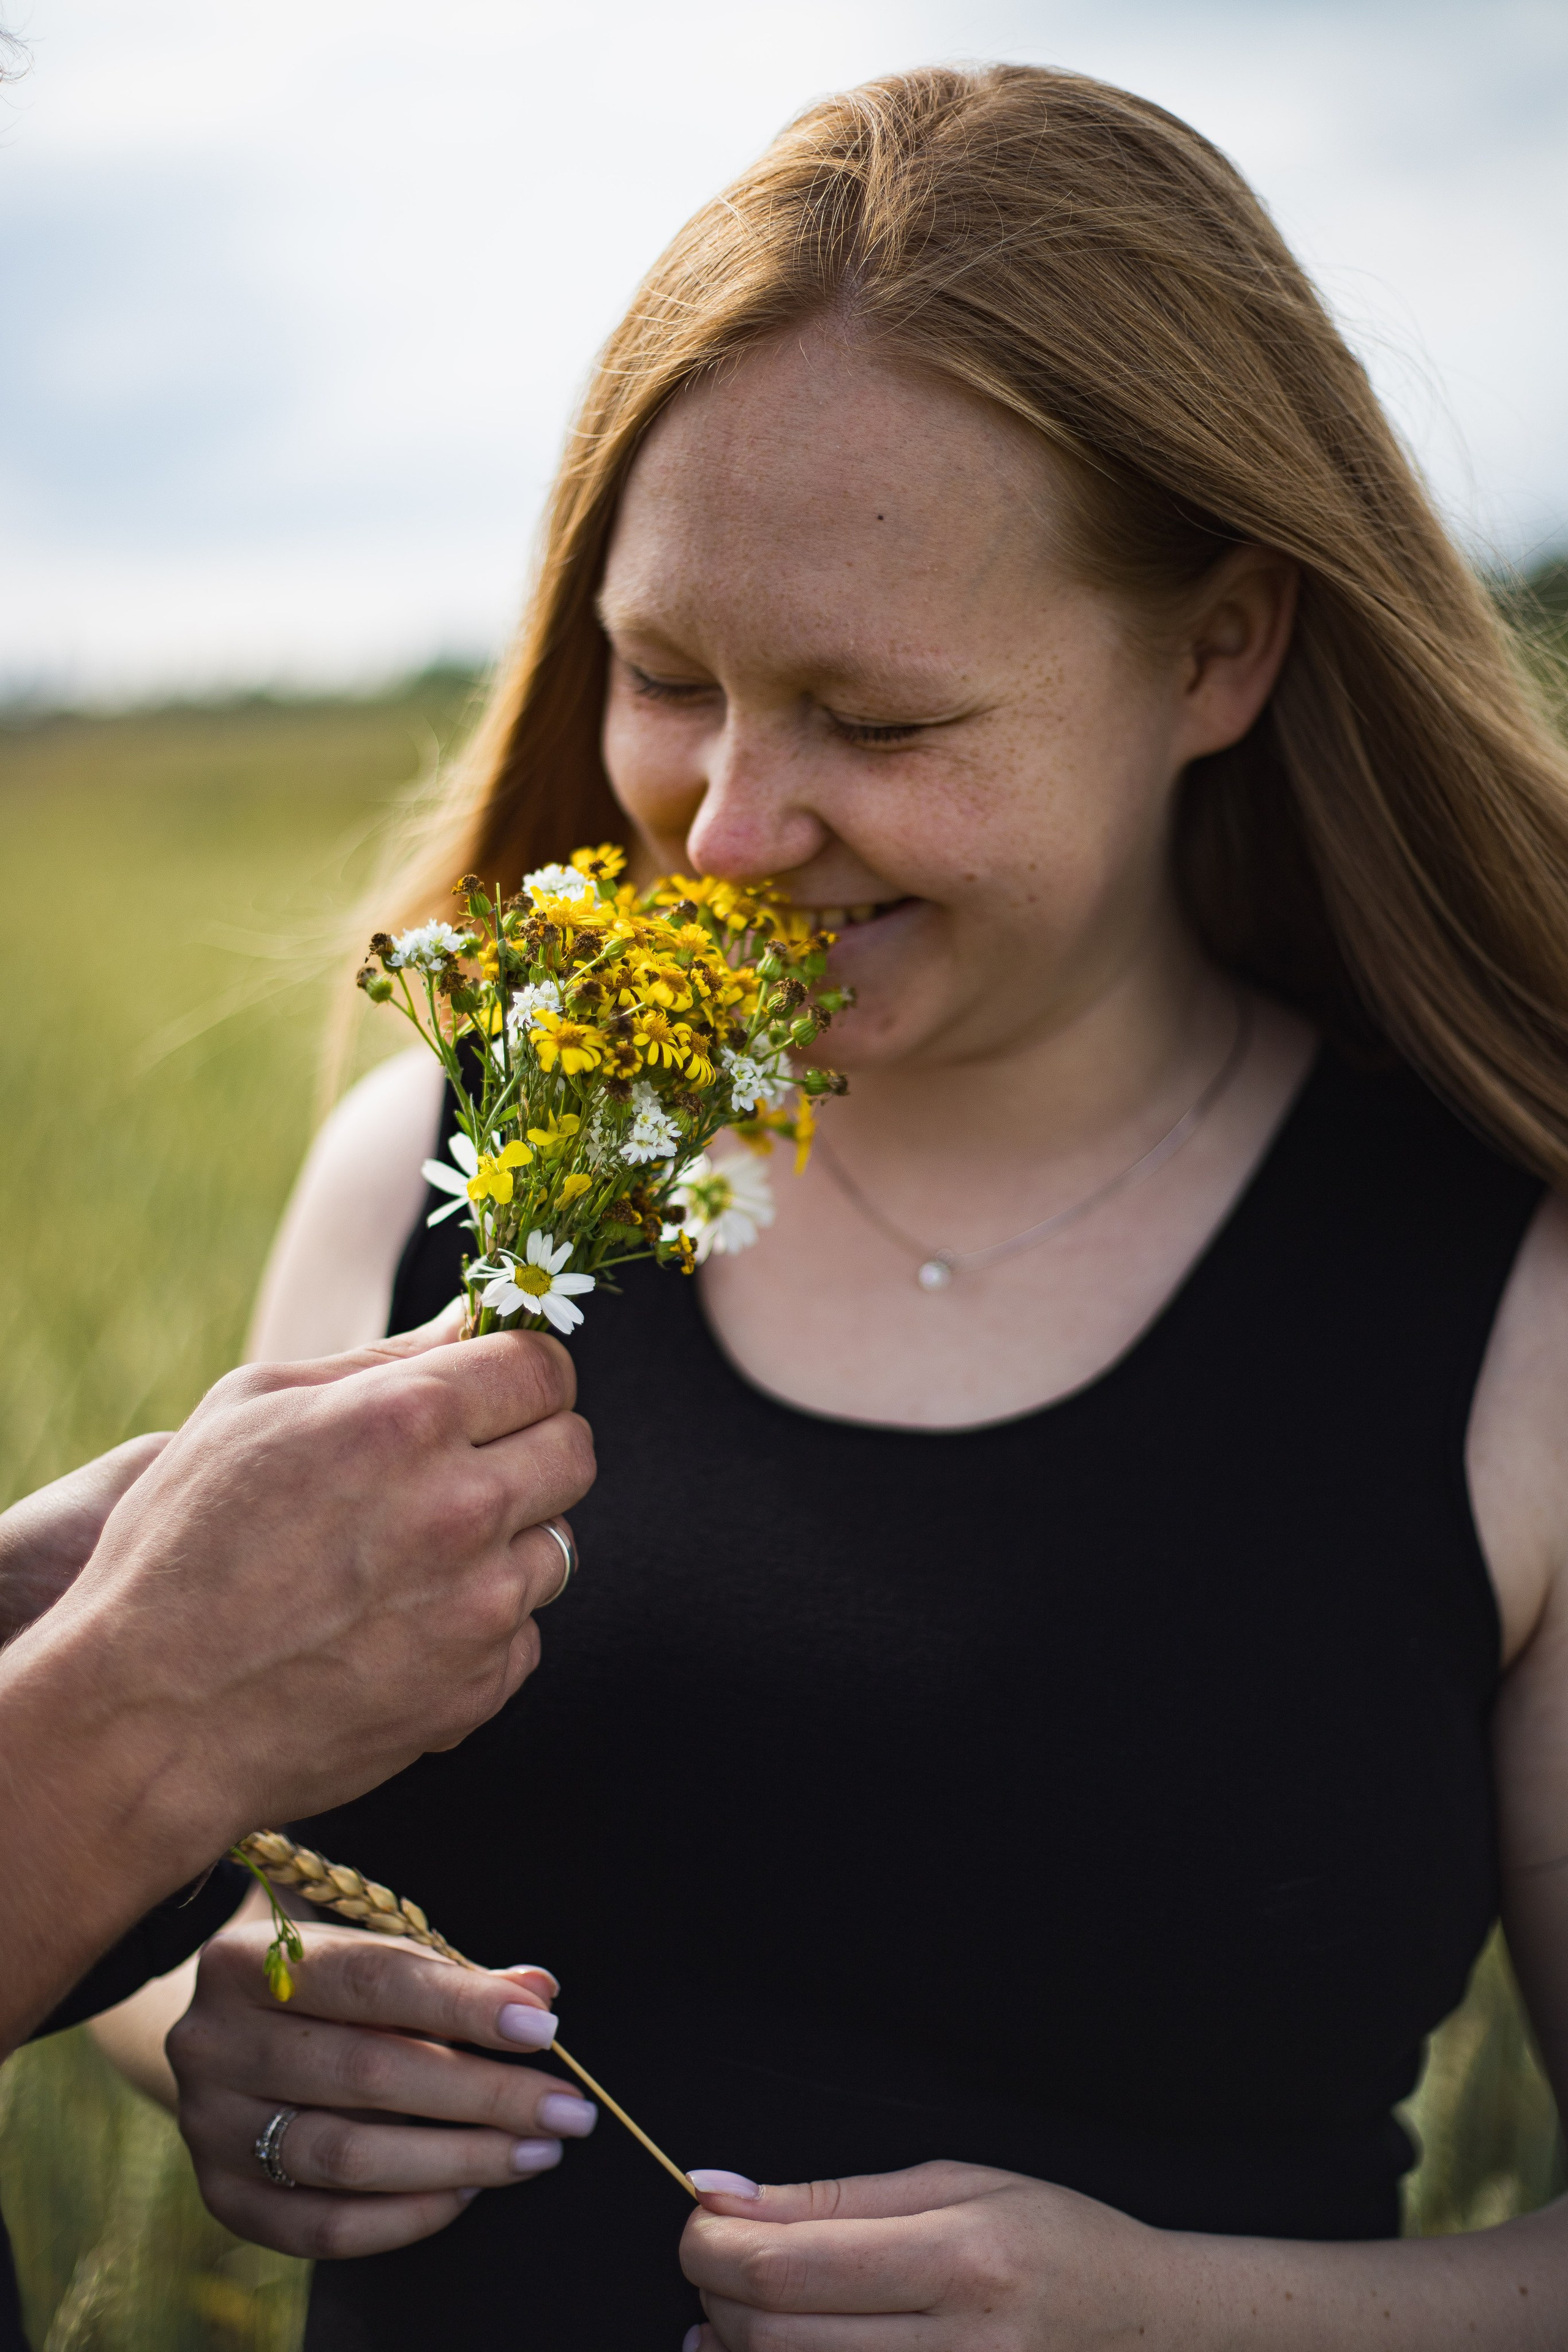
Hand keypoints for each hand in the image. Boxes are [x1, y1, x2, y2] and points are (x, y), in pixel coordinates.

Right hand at [17, 1302, 595, 1850]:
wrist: (145, 1720)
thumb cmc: (177, 1547)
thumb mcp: (252, 1408)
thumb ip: (381, 1360)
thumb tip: (470, 1322)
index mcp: (409, 1419)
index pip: (545, 1365)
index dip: (521, 1374)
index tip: (493, 1393)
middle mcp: (463, 1508)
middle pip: (575, 1450)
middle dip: (530, 1448)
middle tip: (460, 1472)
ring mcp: (479, 1607)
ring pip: (557, 1545)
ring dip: (504, 1544)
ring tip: (409, 1562)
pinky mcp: (479, 1687)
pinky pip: (524, 1634)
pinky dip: (480, 1629)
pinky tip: (399, 1630)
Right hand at [171, 1920, 596, 2257]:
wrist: (228, 2036)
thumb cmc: (324, 1988)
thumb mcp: (373, 1957)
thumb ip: (454, 1976)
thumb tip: (538, 1994)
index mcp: (247, 1961)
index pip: (371, 1979)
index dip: (461, 2005)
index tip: (541, 2030)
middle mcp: (213, 2042)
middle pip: (365, 2073)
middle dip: (483, 2094)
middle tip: (566, 2110)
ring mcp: (208, 2126)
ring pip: (347, 2156)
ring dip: (458, 2159)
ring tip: (535, 2152)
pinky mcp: (222, 2196)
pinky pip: (322, 2229)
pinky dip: (405, 2217)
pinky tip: (467, 2193)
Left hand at [681, 2160, 1183, 2349]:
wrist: (1150, 2327)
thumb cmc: (1058, 2242)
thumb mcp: (956, 2183)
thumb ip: (836, 2198)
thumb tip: (727, 2196)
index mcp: (959, 2261)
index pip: (786, 2267)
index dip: (712, 2244)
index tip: (698, 2217)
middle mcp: (957, 2348)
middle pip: (773, 2336)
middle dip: (714, 2291)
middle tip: (714, 2254)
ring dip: (733, 2345)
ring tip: (733, 2307)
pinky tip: (771, 2351)